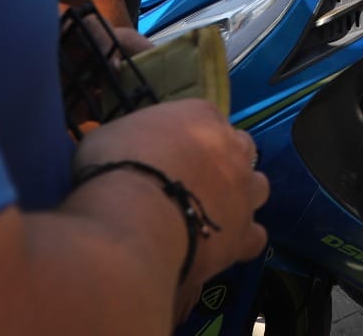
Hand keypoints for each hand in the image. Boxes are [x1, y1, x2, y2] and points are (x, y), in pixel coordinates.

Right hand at [72, 99, 268, 312]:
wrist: (135, 215)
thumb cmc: (115, 166)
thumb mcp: (104, 138)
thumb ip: (123, 141)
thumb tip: (116, 151)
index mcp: (200, 116)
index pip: (205, 117)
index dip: (189, 138)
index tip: (170, 154)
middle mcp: (232, 148)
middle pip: (240, 148)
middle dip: (223, 162)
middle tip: (191, 183)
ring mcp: (244, 190)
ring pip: (258, 187)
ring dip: (241, 196)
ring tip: (211, 213)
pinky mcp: (244, 233)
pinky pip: (255, 236)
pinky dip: (241, 240)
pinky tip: (219, 247)